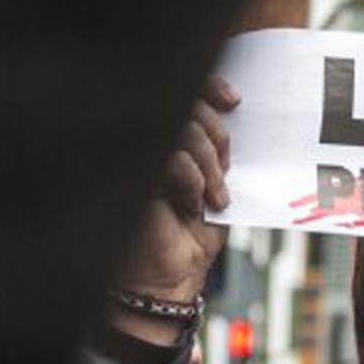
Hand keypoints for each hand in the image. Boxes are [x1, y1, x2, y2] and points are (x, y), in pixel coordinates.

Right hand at [113, 76, 236, 344]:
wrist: (167, 278)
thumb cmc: (189, 233)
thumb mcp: (211, 182)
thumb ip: (214, 146)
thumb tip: (229, 105)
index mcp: (163, 135)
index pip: (184, 88)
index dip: (209, 85)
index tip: (233, 101)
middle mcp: (145, 140)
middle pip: (187, 103)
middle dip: (216, 135)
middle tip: (225, 169)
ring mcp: (133, 157)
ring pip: (183, 129)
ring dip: (209, 165)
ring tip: (213, 198)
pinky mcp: (129, 177)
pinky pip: (172, 159)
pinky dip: (193, 181)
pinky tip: (193, 206)